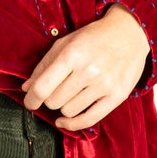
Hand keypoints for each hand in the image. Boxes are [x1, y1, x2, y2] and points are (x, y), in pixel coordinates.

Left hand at [21, 5, 149, 129]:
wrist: (130, 33)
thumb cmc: (93, 38)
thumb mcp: (65, 43)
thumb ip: (44, 66)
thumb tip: (26, 88)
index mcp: (72, 54)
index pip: (43, 88)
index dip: (31, 99)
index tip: (30, 102)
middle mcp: (88, 70)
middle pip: (54, 101)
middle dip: (50, 99)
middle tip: (56, 91)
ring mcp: (104, 84)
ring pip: (68, 111)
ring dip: (64, 107)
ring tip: (70, 94)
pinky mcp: (117, 96)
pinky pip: (88, 120)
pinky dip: (72, 124)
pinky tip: (64, 120)